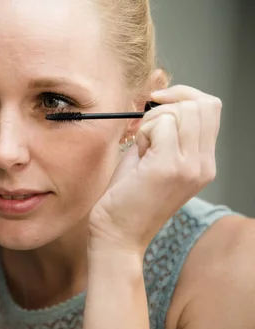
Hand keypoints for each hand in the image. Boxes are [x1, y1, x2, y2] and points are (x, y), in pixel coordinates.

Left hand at [87, 85, 221, 254]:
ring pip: (180, 111)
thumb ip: (162, 133)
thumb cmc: (126, 197)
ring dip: (152, 122)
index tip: (156, 103)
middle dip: (166, 106)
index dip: (183, 95)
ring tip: (141, 149)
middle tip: (145, 131)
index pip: (210, 107)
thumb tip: (159, 103)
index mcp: (202, 161)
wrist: (117, 233)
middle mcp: (204, 164)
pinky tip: (137, 154)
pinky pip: (161, 124)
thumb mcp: (151, 159)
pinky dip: (143, 132)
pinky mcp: (170, 167)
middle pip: (201, 104)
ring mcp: (191, 166)